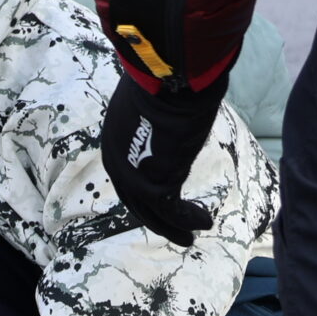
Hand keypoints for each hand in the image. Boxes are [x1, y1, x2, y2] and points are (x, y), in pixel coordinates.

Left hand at [99, 72, 226, 247]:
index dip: (142, 192)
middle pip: (135, 199)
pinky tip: (204, 221)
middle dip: (154, 217)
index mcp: (113, 141)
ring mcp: (134, 176)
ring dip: (173, 227)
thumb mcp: (149, 99)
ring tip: (189, 236)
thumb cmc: (164, 79)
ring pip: (152, 212)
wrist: (168, 81)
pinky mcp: (156, 185)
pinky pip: (173, 211)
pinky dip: (189, 219)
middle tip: (173, 228)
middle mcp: (117, 162)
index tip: (161, 199)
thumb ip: (153, 113)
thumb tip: (168, 104)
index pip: (125, 175)